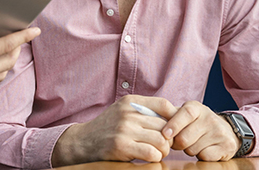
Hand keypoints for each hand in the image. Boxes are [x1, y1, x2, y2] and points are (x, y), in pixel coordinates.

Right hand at [52, 95, 177, 165]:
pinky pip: (151, 153)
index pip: (164, 105)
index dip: (175, 118)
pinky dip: (155, 158)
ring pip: (161, 141)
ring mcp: (124, 129)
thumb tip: (175, 116)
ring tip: (157, 152)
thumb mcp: (123, 111)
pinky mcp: (121, 146)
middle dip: (169, 139)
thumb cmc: (108, 127)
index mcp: (130, 101)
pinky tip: (148, 157)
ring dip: (163, 150)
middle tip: (164, 146)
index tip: (174, 129)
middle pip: (165, 126)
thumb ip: (144, 110)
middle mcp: (128, 113)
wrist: (83, 141)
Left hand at [162, 101, 240, 160]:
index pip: (184, 114)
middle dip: (178, 144)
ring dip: (189, 150)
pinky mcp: (226, 146)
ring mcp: (219, 132)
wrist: (226, 130)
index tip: (165, 134)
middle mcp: (209, 118)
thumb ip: (170, 116)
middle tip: (180, 142)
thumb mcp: (185, 114)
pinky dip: (201, 156)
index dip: (173, 125)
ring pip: (193, 149)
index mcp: (196, 108)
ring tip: (195, 143)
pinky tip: (204, 148)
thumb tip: (152, 121)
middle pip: (184, 138)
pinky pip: (204, 156)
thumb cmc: (198, 123)